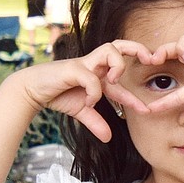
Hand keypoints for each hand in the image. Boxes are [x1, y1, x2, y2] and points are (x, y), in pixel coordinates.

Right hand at [12, 40, 152, 141]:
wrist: (32, 90)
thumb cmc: (57, 95)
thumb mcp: (81, 112)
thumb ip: (96, 122)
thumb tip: (108, 138)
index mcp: (99, 73)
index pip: (123, 80)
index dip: (135, 96)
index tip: (146, 111)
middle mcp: (94, 65)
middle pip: (120, 45)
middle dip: (138, 49)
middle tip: (150, 59)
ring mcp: (84, 64)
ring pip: (109, 49)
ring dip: (117, 65)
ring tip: (113, 81)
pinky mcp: (73, 68)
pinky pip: (91, 77)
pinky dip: (95, 92)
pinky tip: (89, 102)